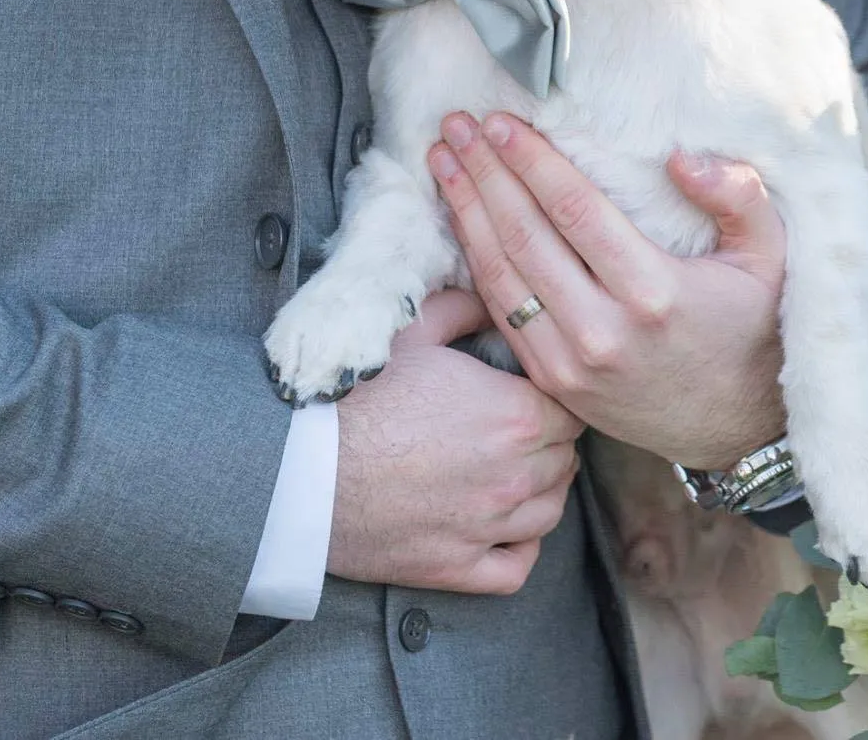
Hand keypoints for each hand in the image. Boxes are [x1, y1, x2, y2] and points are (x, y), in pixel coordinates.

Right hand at [328, 289, 584, 593]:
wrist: (294, 468)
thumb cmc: (353, 396)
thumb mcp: (411, 331)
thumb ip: (465, 309)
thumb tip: (493, 299)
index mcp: (517, 415)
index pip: (572, 408)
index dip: (556, 399)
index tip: (535, 394)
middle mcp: (515, 475)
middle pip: (565, 458)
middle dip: (550, 442)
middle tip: (521, 430)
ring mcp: (487, 527)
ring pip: (550, 510)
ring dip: (541, 490)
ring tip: (516, 472)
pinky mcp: (456, 568)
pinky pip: (517, 568)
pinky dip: (521, 548)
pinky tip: (506, 528)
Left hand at [428, 111, 788, 470]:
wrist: (737, 427)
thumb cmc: (753, 328)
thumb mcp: (771, 257)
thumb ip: (738, 196)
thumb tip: (680, 156)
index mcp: (655, 292)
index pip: (574, 210)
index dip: (531, 160)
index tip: (501, 122)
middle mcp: (604, 330)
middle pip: (525, 236)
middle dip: (485, 173)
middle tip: (457, 125)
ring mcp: (571, 363)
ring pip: (501, 275)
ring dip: (466, 212)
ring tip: (443, 162)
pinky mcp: (553, 383)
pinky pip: (503, 313)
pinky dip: (475, 262)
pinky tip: (462, 221)